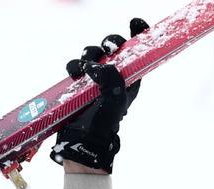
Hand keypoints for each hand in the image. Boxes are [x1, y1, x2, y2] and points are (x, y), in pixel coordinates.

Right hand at [50, 18, 148, 173]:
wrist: (83, 141)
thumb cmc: (104, 125)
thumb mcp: (115, 102)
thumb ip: (112, 80)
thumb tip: (100, 65)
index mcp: (130, 79)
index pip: (138, 52)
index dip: (139, 34)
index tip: (136, 22)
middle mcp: (114, 77)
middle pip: (114, 46)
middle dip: (110, 41)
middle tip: (108, 48)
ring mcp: (96, 79)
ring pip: (93, 53)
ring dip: (89, 55)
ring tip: (86, 69)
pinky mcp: (79, 82)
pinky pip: (76, 65)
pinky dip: (74, 66)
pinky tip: (75, 76)